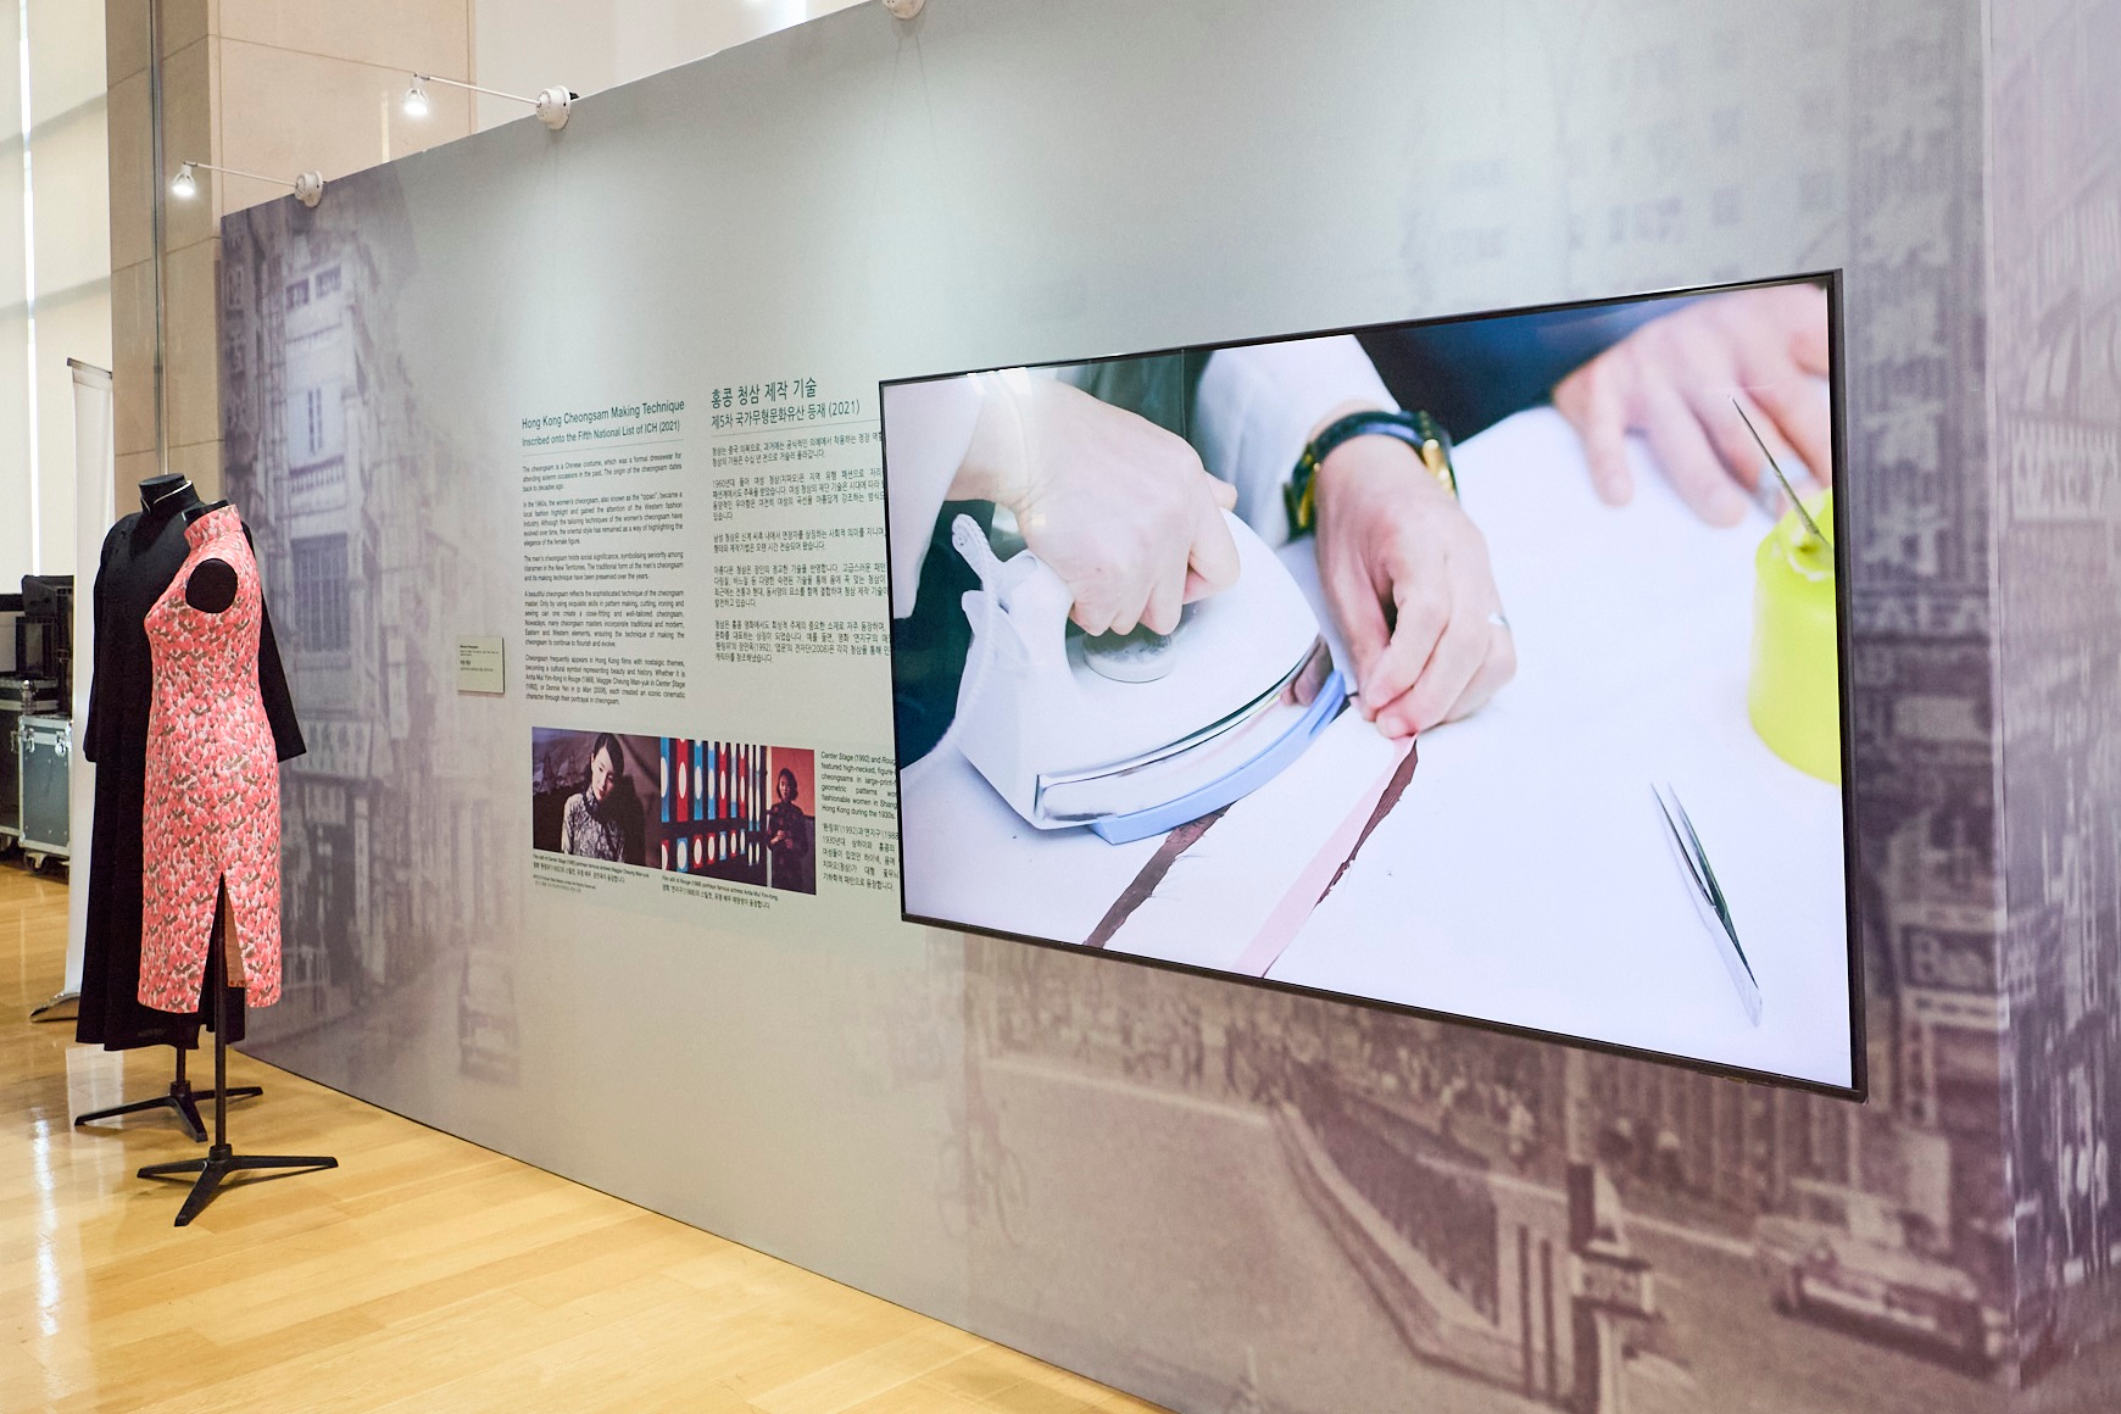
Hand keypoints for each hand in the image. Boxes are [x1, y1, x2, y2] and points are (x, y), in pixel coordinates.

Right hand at [952, 378, 1239, 634]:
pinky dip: (1078, 604)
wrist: (1031, 441)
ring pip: (1130, 618)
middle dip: (1141, 601)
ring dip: (1105, 601)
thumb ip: (1195, 485)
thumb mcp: (1157, 449)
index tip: (1169, 579)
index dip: (1195, 584)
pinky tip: (1068, 570)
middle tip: (1113, 575)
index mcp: (1191, 492)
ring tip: (1084, 562)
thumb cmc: (1081, 441)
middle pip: (1171, 608)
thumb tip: (1225, 501)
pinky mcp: (1105, 577)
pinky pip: (1098, 619)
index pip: (1224, 569)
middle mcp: (1175, 524)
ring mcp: (1142, 554)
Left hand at [1313, 433, 1514, 736]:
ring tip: (1410, 721)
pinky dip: (1470, 686)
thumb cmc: (1354, 520)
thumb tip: (1378, 701)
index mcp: (1420, 536)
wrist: (1379, 474)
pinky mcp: (1492, 594)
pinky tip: (1434, 700)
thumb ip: (1363, 636)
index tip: (1375, 703)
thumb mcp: (1340, 575)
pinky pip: (1499, 651)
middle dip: (1432, 697)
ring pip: (1497, 652)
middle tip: (1392, 728)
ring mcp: (1486, 575)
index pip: (1430, 611)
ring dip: (1456, 699)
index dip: (1405, 667)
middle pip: (1471, 638)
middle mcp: (1467, 554)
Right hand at [1551, 284, 1830, 524]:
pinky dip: (1610, 463)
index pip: (1800, 392)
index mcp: (1763, 324)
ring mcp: (1655, 364)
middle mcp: (1708, 341)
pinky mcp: (1607, 385)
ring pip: (1684, 432)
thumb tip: (1871, 410)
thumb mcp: (1782, 329)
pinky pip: (1606, 429)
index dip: (1823, 443)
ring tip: (1728, 518)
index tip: (1841, 487)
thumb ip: (1826, 361)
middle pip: (1747, 419)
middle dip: (1776, 470)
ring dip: (1705, 479)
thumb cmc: (1725, 344)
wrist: (1634, 315)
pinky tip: (1622, 496)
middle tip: (1797, 512)